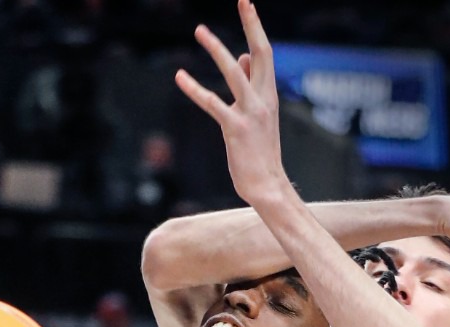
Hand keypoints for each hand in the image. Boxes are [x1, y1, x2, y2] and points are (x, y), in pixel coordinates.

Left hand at [175, 1, 285, 205]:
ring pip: (234, 73)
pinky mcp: (235, 128)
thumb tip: (241, 57)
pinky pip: (213, 103)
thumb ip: (251, 85)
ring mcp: (251, 114)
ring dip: (217, 50)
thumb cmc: (260, 152)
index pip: (265, 54)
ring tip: (200, 30)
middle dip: (251, 26)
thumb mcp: (259, 115)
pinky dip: (195, 88)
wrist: (268, 186)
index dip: (256, 28)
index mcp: (269, 96)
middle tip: (243, 0)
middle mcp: (263, 100)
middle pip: (261, 54)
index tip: (247, 4)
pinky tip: (180, 76)